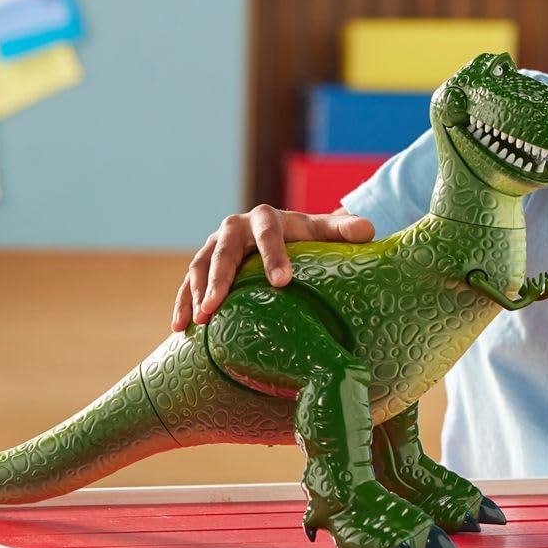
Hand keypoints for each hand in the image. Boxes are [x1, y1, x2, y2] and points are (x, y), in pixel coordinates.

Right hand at [172, 206, 375, 330]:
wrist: (277, 233)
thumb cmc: (305, 237)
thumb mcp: (324, 231)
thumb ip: (344, 230)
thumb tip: (368, 231)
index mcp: (267, 219)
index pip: (269, 234)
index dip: (274, 256)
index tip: (282, 282)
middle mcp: (236, 228)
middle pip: (224, 251)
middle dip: (219, 278)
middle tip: (216, 306)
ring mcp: (215, 245)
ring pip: (199, 265)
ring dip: (194, 293)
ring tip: (197, 321)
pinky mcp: (203, 263)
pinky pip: (187, 282)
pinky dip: (182, 303)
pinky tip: (179, 328)